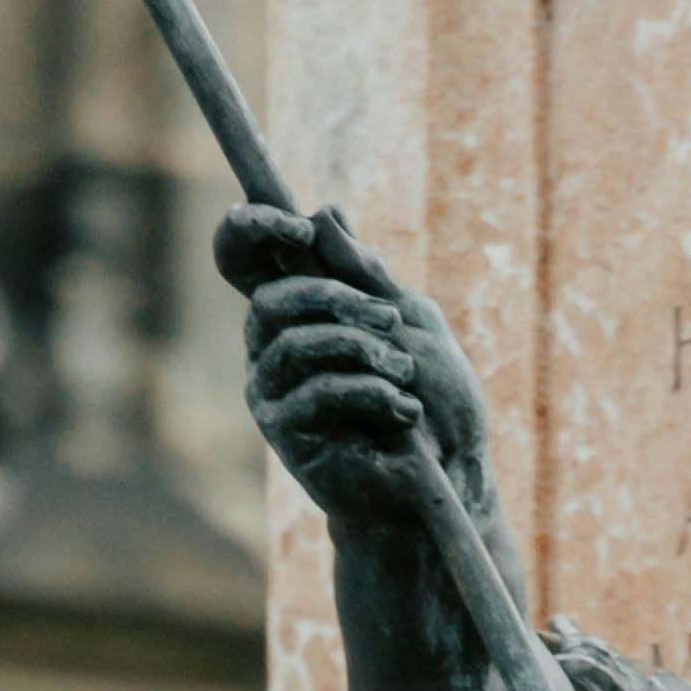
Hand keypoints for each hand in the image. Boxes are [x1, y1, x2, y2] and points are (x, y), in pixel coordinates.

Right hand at [218, 202, 495, 538]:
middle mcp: (273, 345)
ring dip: (362, 350)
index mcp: (299, 309)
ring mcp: (272, 389)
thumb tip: (324, 212)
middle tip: (390, 320)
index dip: (252, 229)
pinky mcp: (283, 431)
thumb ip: (368, 274)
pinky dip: (370, 393)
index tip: (296, 227)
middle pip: (269, 296)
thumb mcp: (411, 321)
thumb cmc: (434, 401)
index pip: (244, 255)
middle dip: (333, 298)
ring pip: (293, 342)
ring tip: (406, 375)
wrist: (446, 479)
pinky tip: (404, 413)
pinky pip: (317, 391)